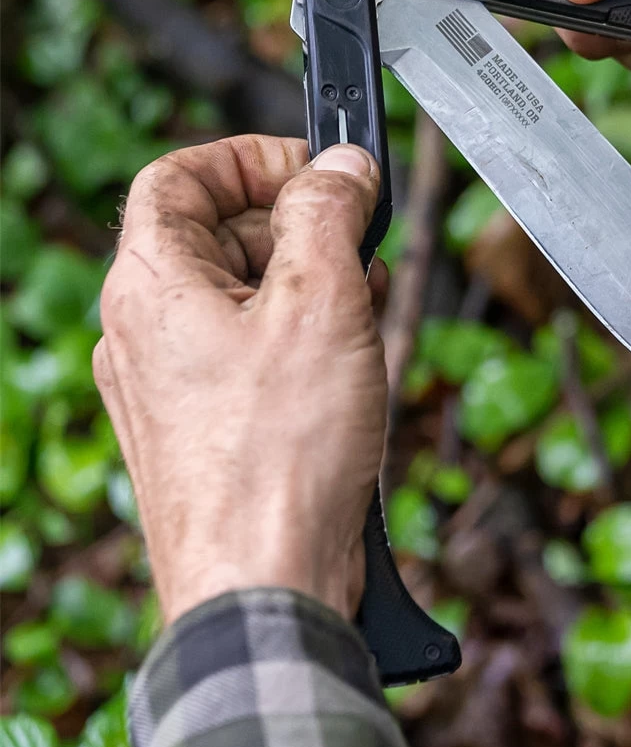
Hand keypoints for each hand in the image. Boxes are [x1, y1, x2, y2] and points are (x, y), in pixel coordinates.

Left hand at [93, 136, 387, 625]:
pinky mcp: (205, 430)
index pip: (181, 176)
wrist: (264, 589)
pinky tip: (352, 368)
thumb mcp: (322, 302)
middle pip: (220, 236)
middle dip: (301, 227)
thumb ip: (329, 214)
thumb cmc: (279, 456)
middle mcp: (147, 333)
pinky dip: (304, 341)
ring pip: (244, 298)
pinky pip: (252, 355)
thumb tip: (340, 166)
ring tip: (367, 312)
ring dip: (312, 286)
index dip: (252, 157)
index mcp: (152, 286)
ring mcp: (172, 387)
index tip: (317, 170)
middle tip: (363, 246)